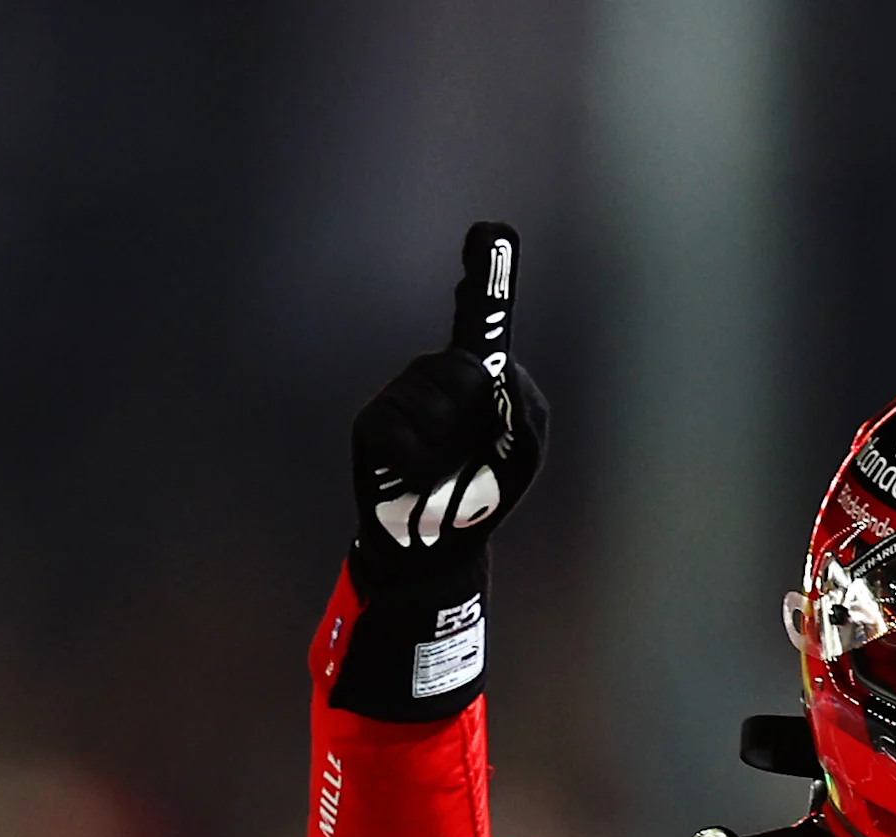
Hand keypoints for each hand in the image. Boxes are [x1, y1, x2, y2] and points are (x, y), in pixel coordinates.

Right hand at [349, 222, 550, 587]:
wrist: (435, 548)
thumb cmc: (483, 495)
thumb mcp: (523, 453)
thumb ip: (522, 410)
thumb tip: (494, 371)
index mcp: (481, 375)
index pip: (482, 317)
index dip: (487, 272)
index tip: (491, 229)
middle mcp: (438, 375)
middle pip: (466, 369)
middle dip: (479, 415)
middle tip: (472, 459)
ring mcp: (402, 395)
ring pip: (436, 402)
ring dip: (446, 445)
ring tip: (441, 472)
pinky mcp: (372, 422)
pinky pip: (403, 431)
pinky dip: (417, 461)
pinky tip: (414, 475)